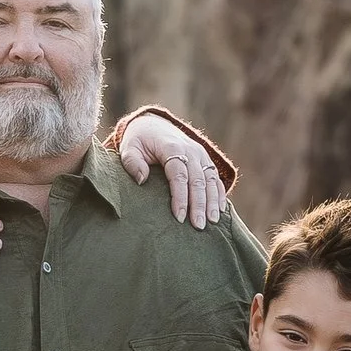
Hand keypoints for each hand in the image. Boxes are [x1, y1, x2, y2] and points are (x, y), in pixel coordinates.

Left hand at [114, 113, 228, 228]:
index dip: (180, 196)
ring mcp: (200, 155)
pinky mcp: (205, 160)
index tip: (179, 217)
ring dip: (212, 201)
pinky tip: (221, 210)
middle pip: (197, 180)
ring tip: (212, 221)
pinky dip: (220, 193)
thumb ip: (132, 162)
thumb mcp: (129, 148)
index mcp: (171, 147)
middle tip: (198, 226)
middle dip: (199, 204)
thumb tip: (141, 180)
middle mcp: (190, 150)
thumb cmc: (139, 141)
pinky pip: (215, 177)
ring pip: (210, 179)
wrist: (154, 125)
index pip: (179, 174)